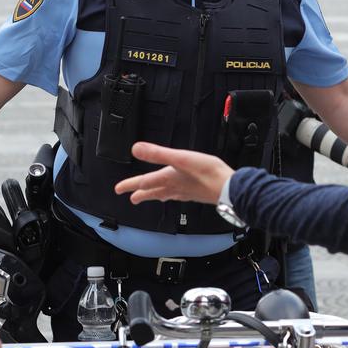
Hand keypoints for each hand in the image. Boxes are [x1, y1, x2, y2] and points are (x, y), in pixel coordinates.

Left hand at [114, 142, 233, 205]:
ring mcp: (185, 192)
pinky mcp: (196, 193)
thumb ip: (158, 153)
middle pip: (153, 192)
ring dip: (155, 196)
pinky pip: (178, 196)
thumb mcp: (181, 158)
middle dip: (141, 194)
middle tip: (131, 198)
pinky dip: (172, 195)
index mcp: (168, 178)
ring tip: (150, 197)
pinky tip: (176, 194)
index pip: (145, 182)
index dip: (130, 185)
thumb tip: (136, 149)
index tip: (119, 189)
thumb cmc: (207, 173)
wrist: (229, 188)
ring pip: (165, 195)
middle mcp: (175, 188)